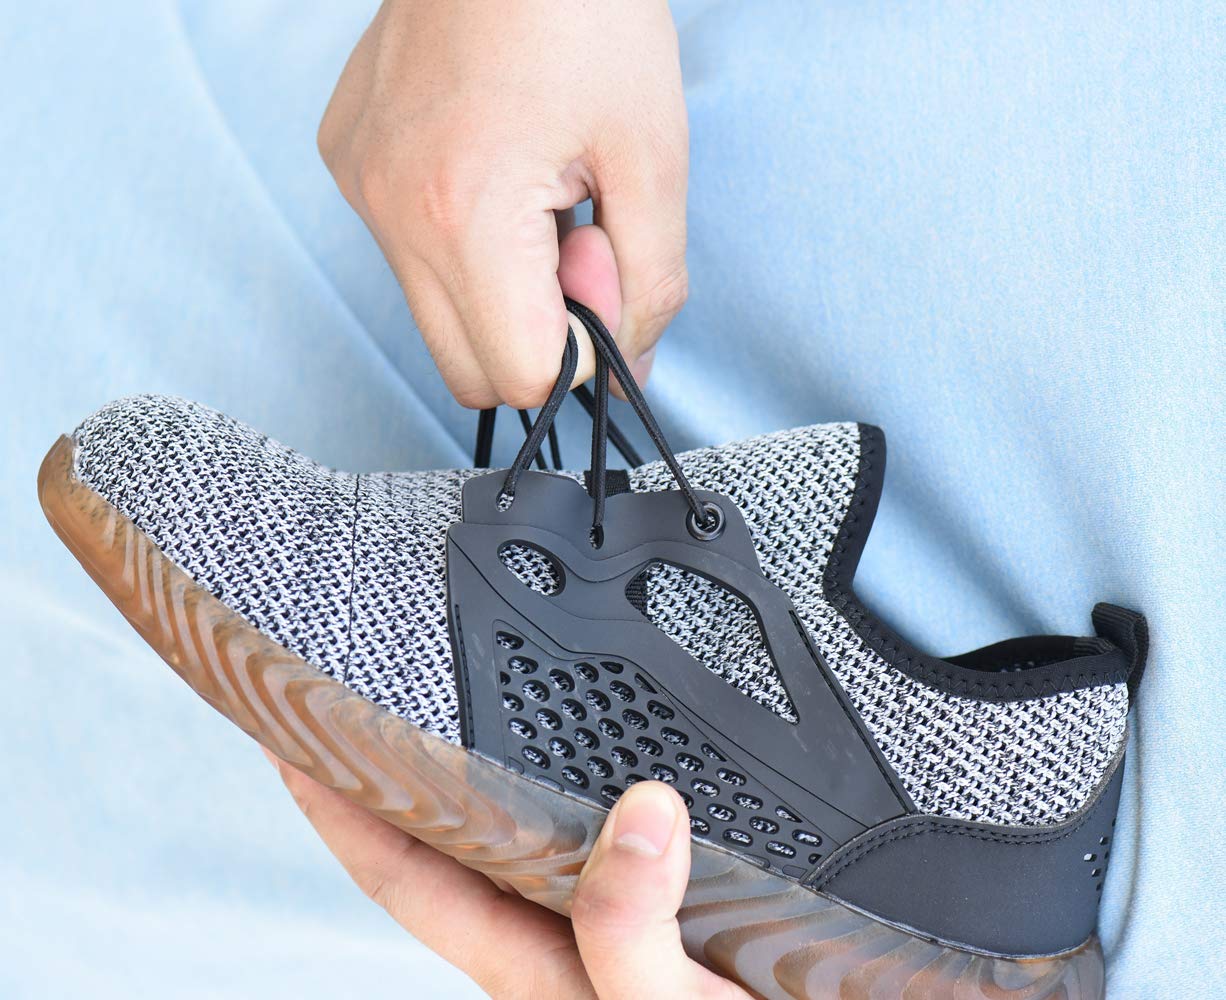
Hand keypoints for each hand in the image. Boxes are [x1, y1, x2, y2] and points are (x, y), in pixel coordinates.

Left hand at [267, 752, 748, 998]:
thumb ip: (633, 930)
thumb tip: (642, 812)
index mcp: (530, 963)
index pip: (407, 874)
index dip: (340, 808)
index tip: (293, 739)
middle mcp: (556, 935)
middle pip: (450, 844)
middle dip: (398, 774)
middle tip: (363, 696)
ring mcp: (604, 919)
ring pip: (523, 829)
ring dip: (480, 772)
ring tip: (452, 708)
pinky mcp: (659, 902)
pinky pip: (599, 827)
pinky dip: (577, 780)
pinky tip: (587, 756)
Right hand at [319, 0, 688, 407]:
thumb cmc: (588, 14)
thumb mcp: (654, 156)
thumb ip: (650, 284)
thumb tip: (624, 371)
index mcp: (466, 218)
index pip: (523, 376)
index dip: (583, 347)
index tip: (602, 260)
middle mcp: (391, 214)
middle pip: (469, 373)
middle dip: (537, 335)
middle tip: (576, 239)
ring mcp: (359, 187)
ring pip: (437, 320)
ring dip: (500, 292)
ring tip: (536, 197)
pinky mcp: (347, 161)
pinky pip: (409, 257)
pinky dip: (460, 246)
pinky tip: (493, 169)